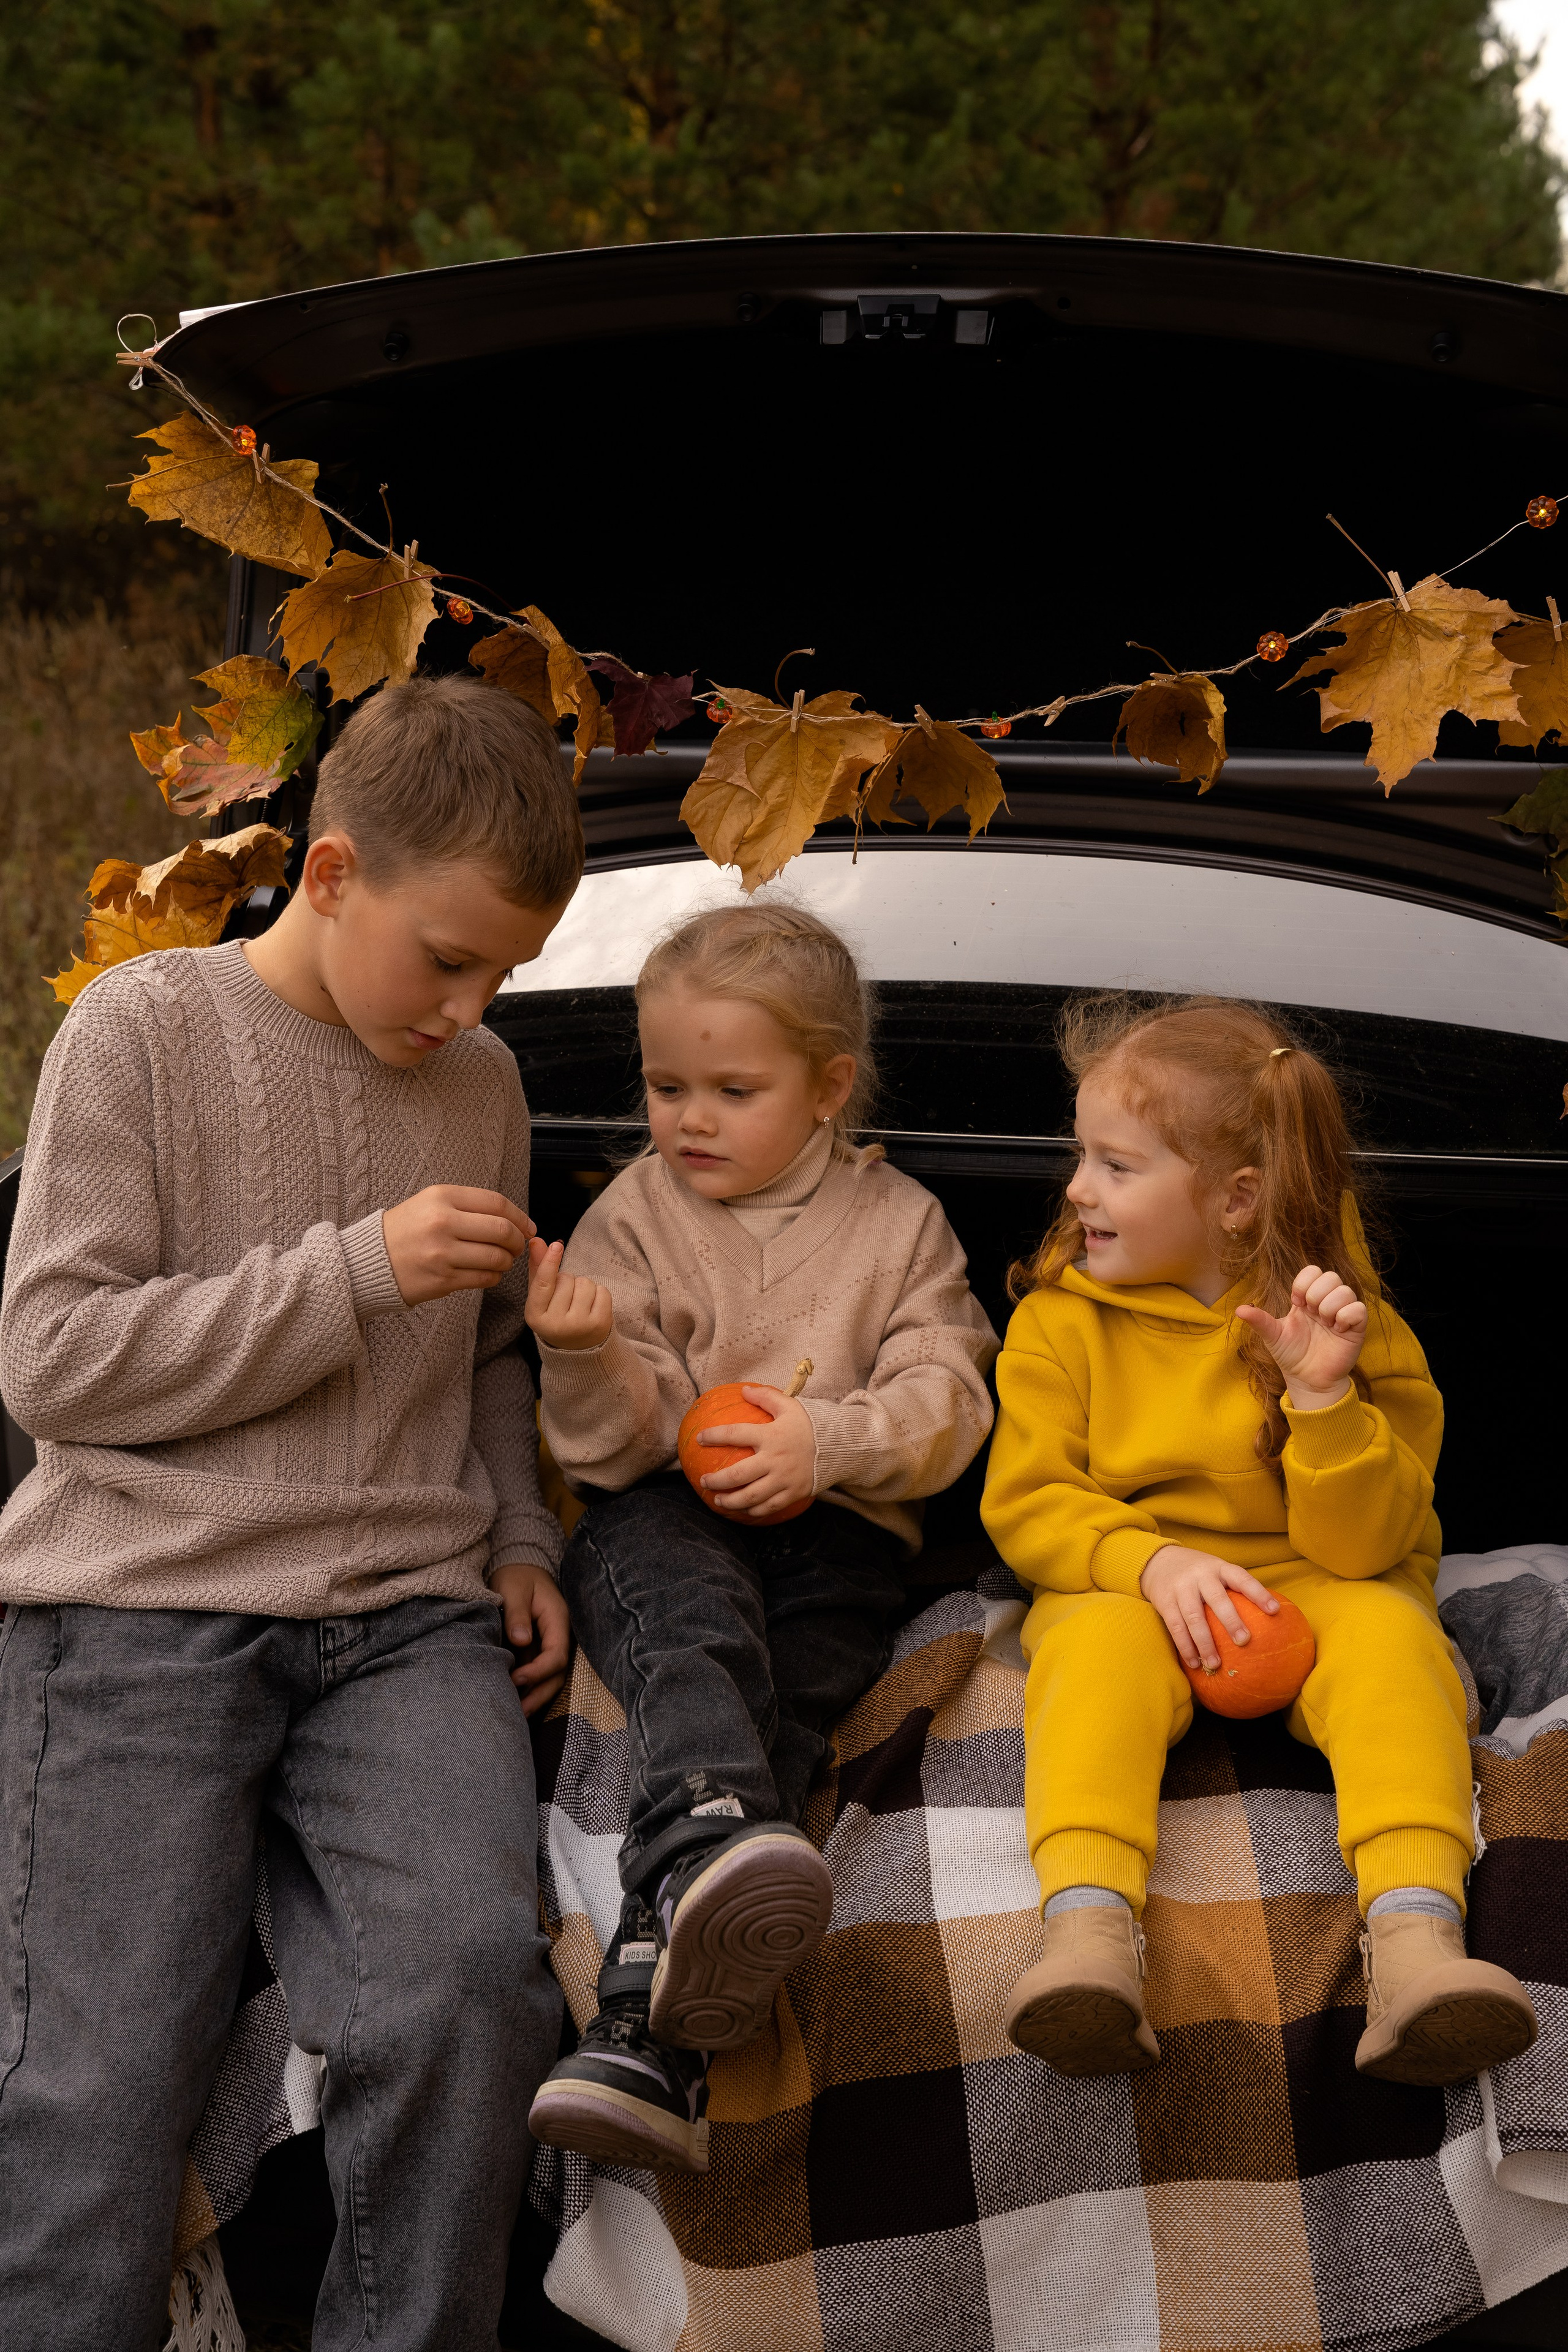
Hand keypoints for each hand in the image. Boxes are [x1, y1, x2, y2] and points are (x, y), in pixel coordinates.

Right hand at [382, 1186, 533, 1305]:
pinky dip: (494, 1276)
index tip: (527, 1226)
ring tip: (503, 1260)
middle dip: (518, 1240)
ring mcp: (443, 1253)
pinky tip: (489, 1272)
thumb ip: (468, 1205)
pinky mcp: (443, 1279)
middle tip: (518, 1245)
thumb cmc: (405, 1230)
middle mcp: (443, 1222)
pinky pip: (484, 1278)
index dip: (519, 1216)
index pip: (496, 1203)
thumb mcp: (430, 1202)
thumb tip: (512, 1218)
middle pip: (501, 1230)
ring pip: (496, 1257)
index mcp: (441, 1197)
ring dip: (507, 1261)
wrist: (369, 1261)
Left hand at [492, 1560, 571, 1716]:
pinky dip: (528, 1688)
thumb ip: (517, 1614)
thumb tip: (521, 1641)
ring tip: (515, 1714)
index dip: (539, 1671)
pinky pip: (538, 1672)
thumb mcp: (514, 1589)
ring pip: (550, 1677)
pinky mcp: (538, 1649)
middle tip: (518, 1712)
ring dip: (535, 1696)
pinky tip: (513, 1700)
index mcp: (557, 1620)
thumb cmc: (516, 1576)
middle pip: (557, 1673)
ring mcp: (549, 1643)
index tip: (515, 1679)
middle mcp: (558, 1635)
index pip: (557, 1654)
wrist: (519, 1566)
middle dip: (539, 1694)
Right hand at [523, 1238, 613, 1350]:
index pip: (543, 1284)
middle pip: (566, 1279)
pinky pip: (602, 1291)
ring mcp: (579, 1326)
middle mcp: (556, 1324)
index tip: (557, 1246)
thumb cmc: (555, 1316)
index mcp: (535, 1317)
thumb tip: (536, 1241)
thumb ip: (537, 1269)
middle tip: (566, 1298)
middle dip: (567, 1281)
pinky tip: (591, 1306)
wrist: (577, 1348)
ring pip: (585, 1283)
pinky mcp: (600, 1324)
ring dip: (583, 1286)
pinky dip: (598, 1293)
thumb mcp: (541, 1297)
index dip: (550, 1262)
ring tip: (579, 1302)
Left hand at [699, 1387, 815, 1519]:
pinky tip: (744, 1509)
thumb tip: (744, 1391)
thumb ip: (766, 1397)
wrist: (840, 1446)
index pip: (735, 1434)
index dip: (714, 1436)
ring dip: (730, 1501)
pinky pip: (769, 1507)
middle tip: (704, 1482)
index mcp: (771, 1436)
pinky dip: (754, 1510)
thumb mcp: (790, 1406)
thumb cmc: (811, 1425)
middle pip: (738, 1474)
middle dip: (716, 1480)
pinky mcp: (793, 1493)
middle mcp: (775, 1460)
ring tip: (718, 1500)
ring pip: (751, 1496)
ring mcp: (784, 1479)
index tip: (699, 1438)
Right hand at [1140, 1543, 1278, 1675]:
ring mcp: (1181, 1589)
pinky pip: (1176, 1627)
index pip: (1242, 1578)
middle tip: (1244, 1641)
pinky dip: (1185, 1647)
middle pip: (1217, 1599)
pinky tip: (1194, 1663)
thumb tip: (1266, 1619)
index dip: (1258, 1593)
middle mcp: (1200, 1576)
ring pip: (1194, 1618)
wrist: (1157, 1561)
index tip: (1274, 1610)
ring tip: (1215, 1664)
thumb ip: (1234, 1588)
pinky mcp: (1165, 1602)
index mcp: (1219, 1568)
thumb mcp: (1216, 1571)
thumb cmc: (1198, 1573)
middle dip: (1231, 1621)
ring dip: (1205, 1643)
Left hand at [1234, 1264, 1366, 1408]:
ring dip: (1330, 1306)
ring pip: (1346, 1290)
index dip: (1303, 1283)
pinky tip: (1337, 1329)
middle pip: (1331, 1276)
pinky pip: (1359, 1309)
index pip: (1312, 1271)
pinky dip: (1345, 1317)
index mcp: (1307, 1299)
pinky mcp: (1356, 1328)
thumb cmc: (1291, 1355)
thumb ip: (1259, 1321)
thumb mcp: (1272, 1336)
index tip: (1296, 1303)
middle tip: (1311, 1314)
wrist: (1307, 1379)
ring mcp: (1343, 1314)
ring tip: (1324, 1323)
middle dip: (1316, 1294)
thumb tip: (1238, 1310)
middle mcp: (1327, 1302)